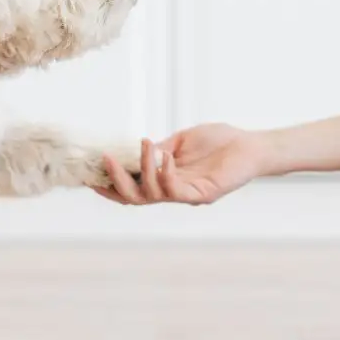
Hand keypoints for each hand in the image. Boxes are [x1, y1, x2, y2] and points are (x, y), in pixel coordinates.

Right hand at [94, 123, 267, 205]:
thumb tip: (135, 150)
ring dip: (143, 169)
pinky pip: (175, 190)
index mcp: (165, 180)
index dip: (110, 186)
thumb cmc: (219, 141)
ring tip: (145, 145)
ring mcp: (187, 195)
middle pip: (135, 198)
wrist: (250, 145)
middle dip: (116, 181)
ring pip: (152, 194)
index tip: (90, 175)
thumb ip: (159, 149)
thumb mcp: (180, 142)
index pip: (132, 189)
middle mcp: (173, 192)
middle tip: (106, 159)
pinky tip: (166, 156)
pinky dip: (165, 173)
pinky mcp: (202, 194)